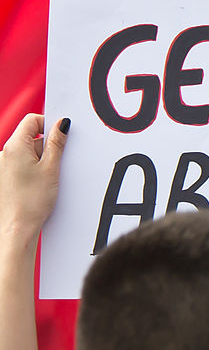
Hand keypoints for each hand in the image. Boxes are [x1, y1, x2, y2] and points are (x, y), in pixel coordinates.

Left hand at [0, 114, 68, 246]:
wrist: (15, 228)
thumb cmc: (32, 201)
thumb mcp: (51, 167)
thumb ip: (57, 142)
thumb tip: (62, 124)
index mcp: (14, 147)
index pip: (32, 121)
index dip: (48, 124)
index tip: (61, 135)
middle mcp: (3, 154)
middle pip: (30, 137)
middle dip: (45, 146)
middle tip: (56, 163)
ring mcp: (1, 166)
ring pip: (26, 152)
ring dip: (39, 160)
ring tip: (46, 178)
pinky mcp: (3, 177)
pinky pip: (19, 164)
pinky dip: (31, 169)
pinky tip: (38, 184)